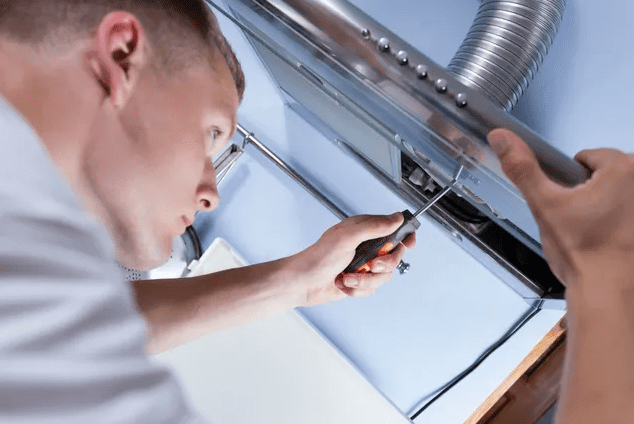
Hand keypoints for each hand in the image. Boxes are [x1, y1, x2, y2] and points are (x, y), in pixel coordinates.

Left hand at [291, 212, 415, 306]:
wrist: (303, 283)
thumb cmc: (319, 256)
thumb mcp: (348, 236)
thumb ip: (374, 227)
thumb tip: (397, 218)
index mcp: (364, 230)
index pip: (394, 228)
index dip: (405, 236)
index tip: (409, 244)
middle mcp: (366, 246)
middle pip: (394, 256)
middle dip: (383, 264)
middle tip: (370, 265)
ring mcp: (363, 265)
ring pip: (383, 276)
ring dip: (365, 280)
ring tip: (347, 277)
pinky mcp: (359, 281)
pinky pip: (372, 289)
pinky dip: (357, 289)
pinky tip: (343, 284)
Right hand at [488, 128, 633, 286]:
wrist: (607, 291)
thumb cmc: (585, 254)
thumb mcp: (544, 205)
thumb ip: (522, 168)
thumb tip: (503, 138)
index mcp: (623, 168)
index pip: (586, 157)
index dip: (569, 181)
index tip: (570, 203)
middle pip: (604, 174)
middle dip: (590, 193)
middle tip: (581, 220)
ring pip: (617, 194)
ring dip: (605, 208)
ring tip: (595, 232)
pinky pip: (626, 213)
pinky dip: (619, 223)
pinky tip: (609, 240)